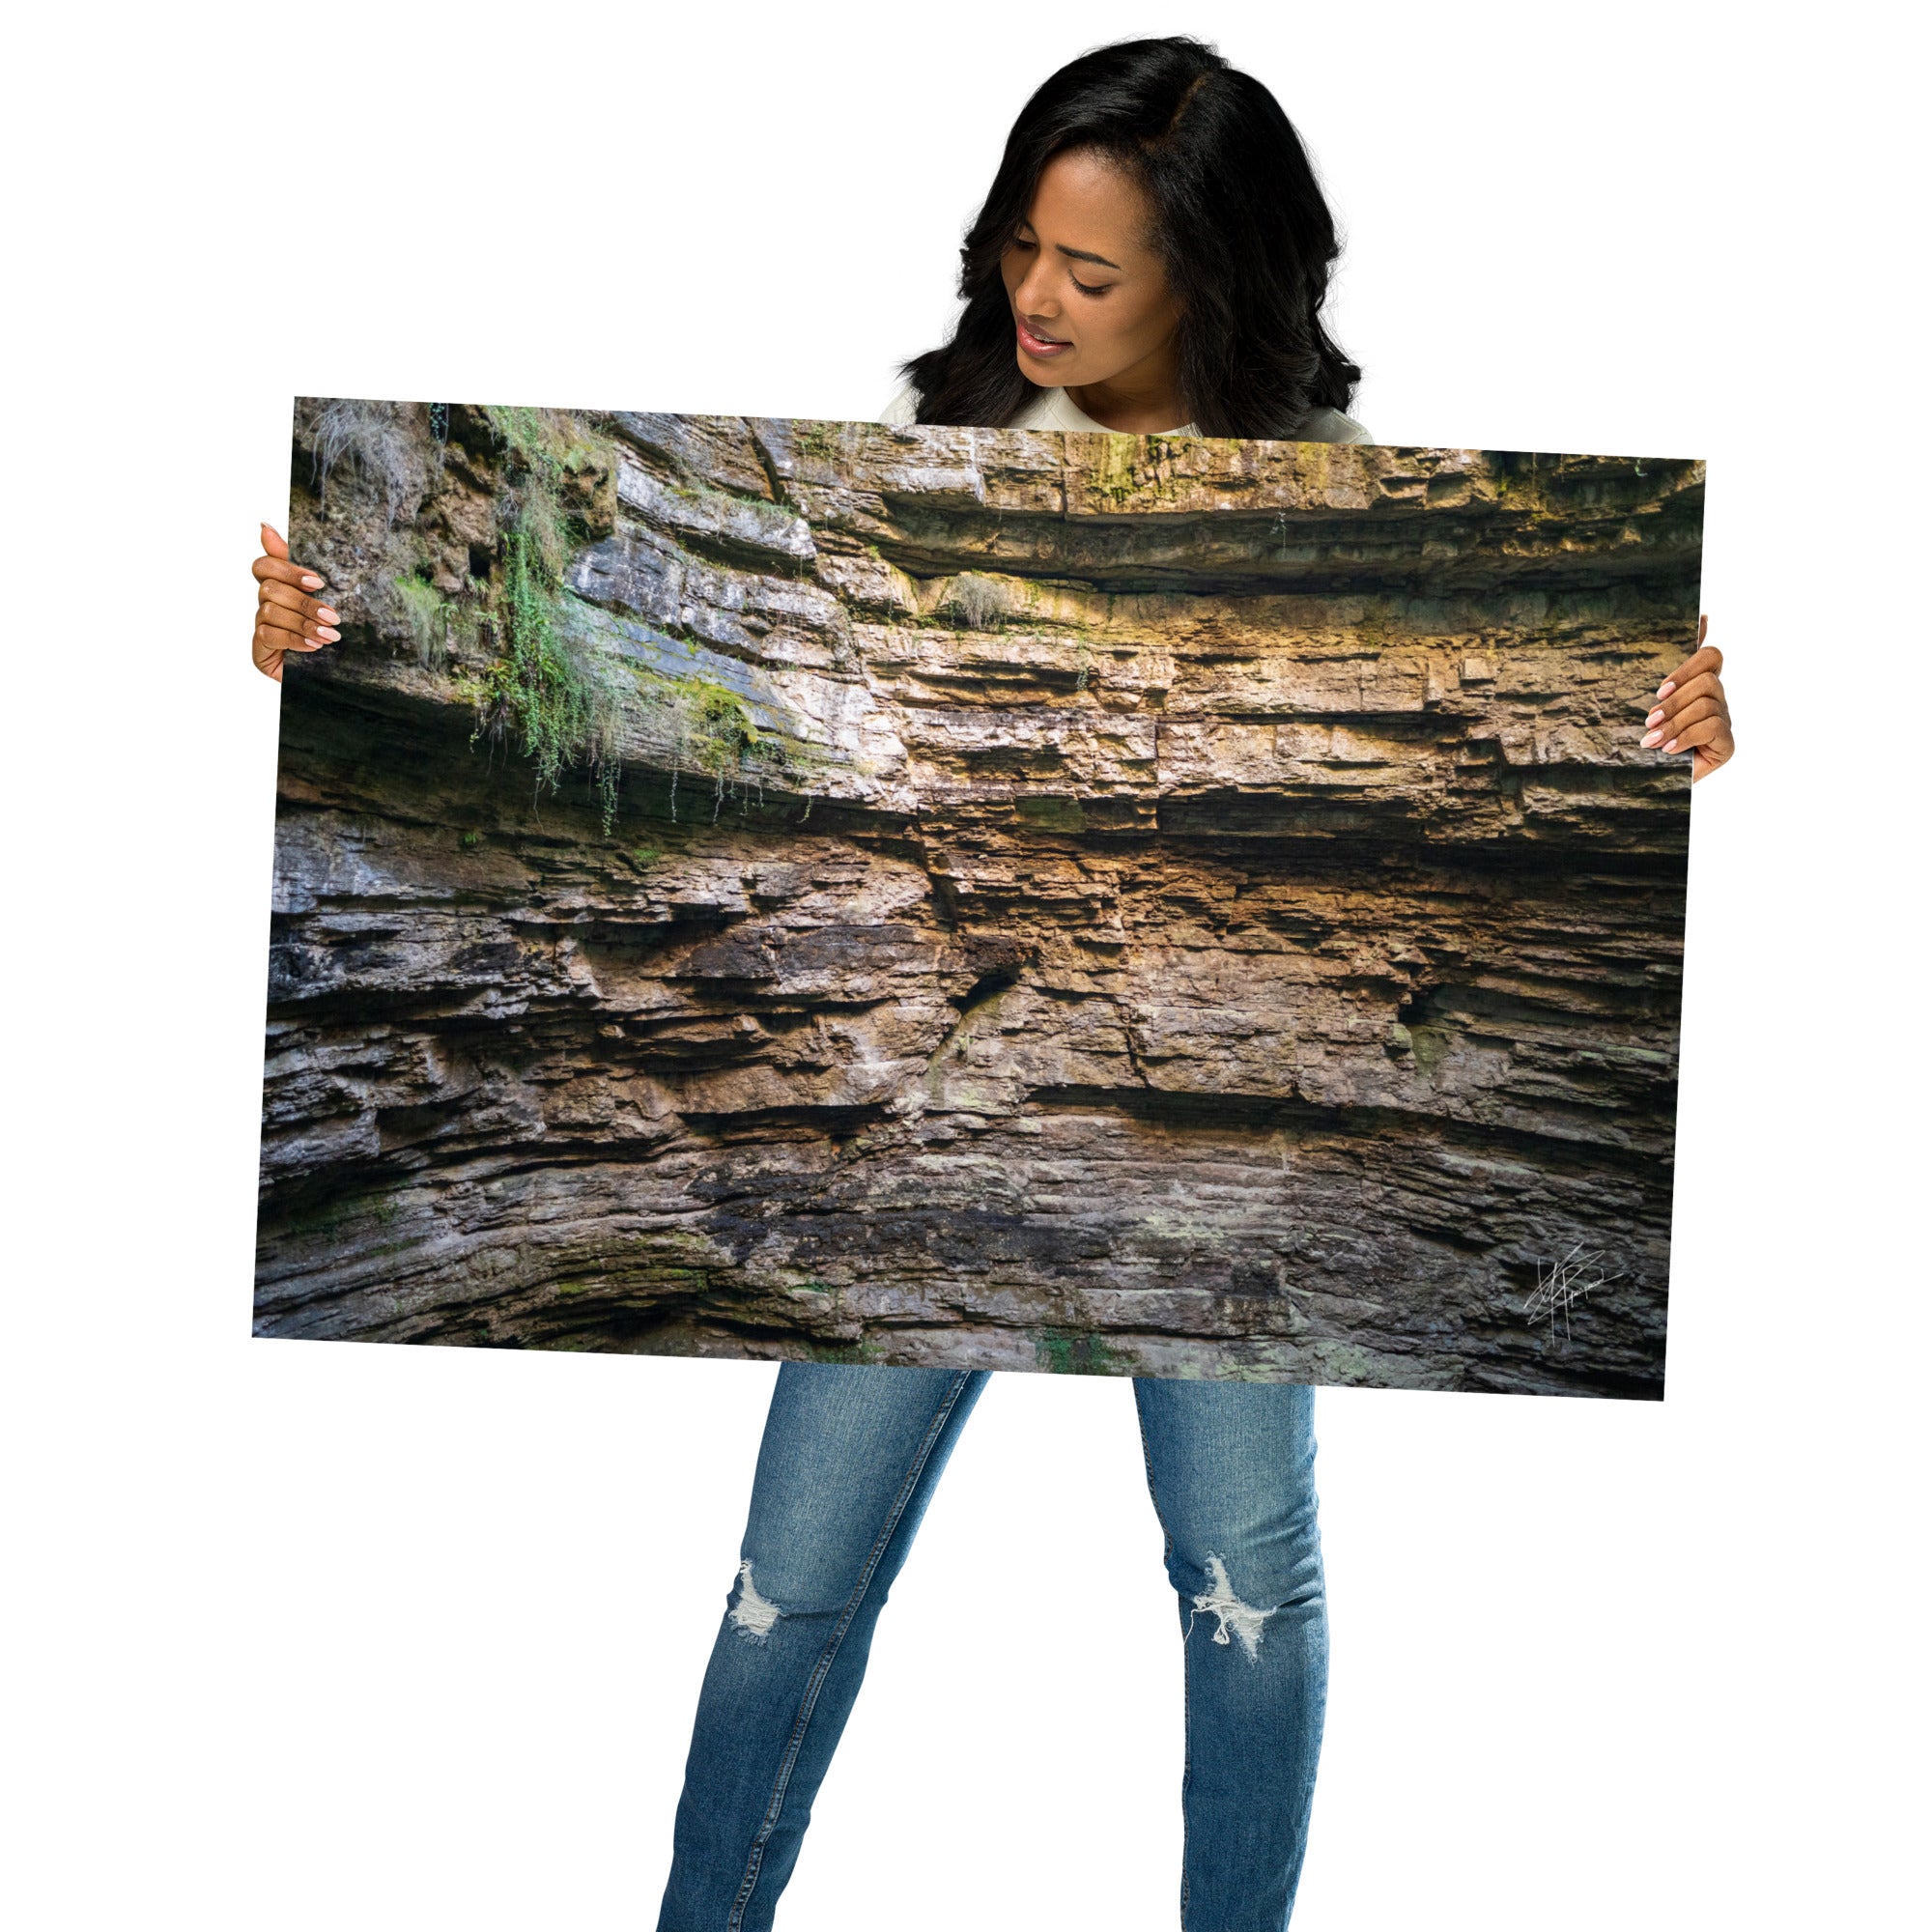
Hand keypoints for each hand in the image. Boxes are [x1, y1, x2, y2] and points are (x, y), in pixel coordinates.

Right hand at [251, 523, 339, 682]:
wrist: (328, 676)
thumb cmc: (324, 635)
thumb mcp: (321, 601)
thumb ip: (299, 569)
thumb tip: (264, 525)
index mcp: (279, 589)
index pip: (264, 566)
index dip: (286, 569)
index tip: (317, 581)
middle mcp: (265, 605)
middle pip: (270, 588)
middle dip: (304, 602)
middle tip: (334, 616)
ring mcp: (260, 627)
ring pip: (270, 611)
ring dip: (304, 622)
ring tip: (330, 636)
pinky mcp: (259, 650)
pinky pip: (269, 635)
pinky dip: (294, 638)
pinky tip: (313, 646)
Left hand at [1641, 614, 1733, 780]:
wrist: (1652, 781)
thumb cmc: (1651, 739)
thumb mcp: (1651, 704)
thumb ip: (1667, 672)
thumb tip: (1699, 620)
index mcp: (1700, 686)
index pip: (1711, 656)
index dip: (1689, 665)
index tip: (1660, 689)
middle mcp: (1717, 700)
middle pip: (1708, 680)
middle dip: (1674, 701)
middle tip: (1649, 720)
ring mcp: (1725, 721)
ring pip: (1707, 704)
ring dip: (1675, 722)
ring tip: (1653, 740)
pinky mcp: (1727, 744)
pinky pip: (1713, 727)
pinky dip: (1686, 737)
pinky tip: (1670, 749)